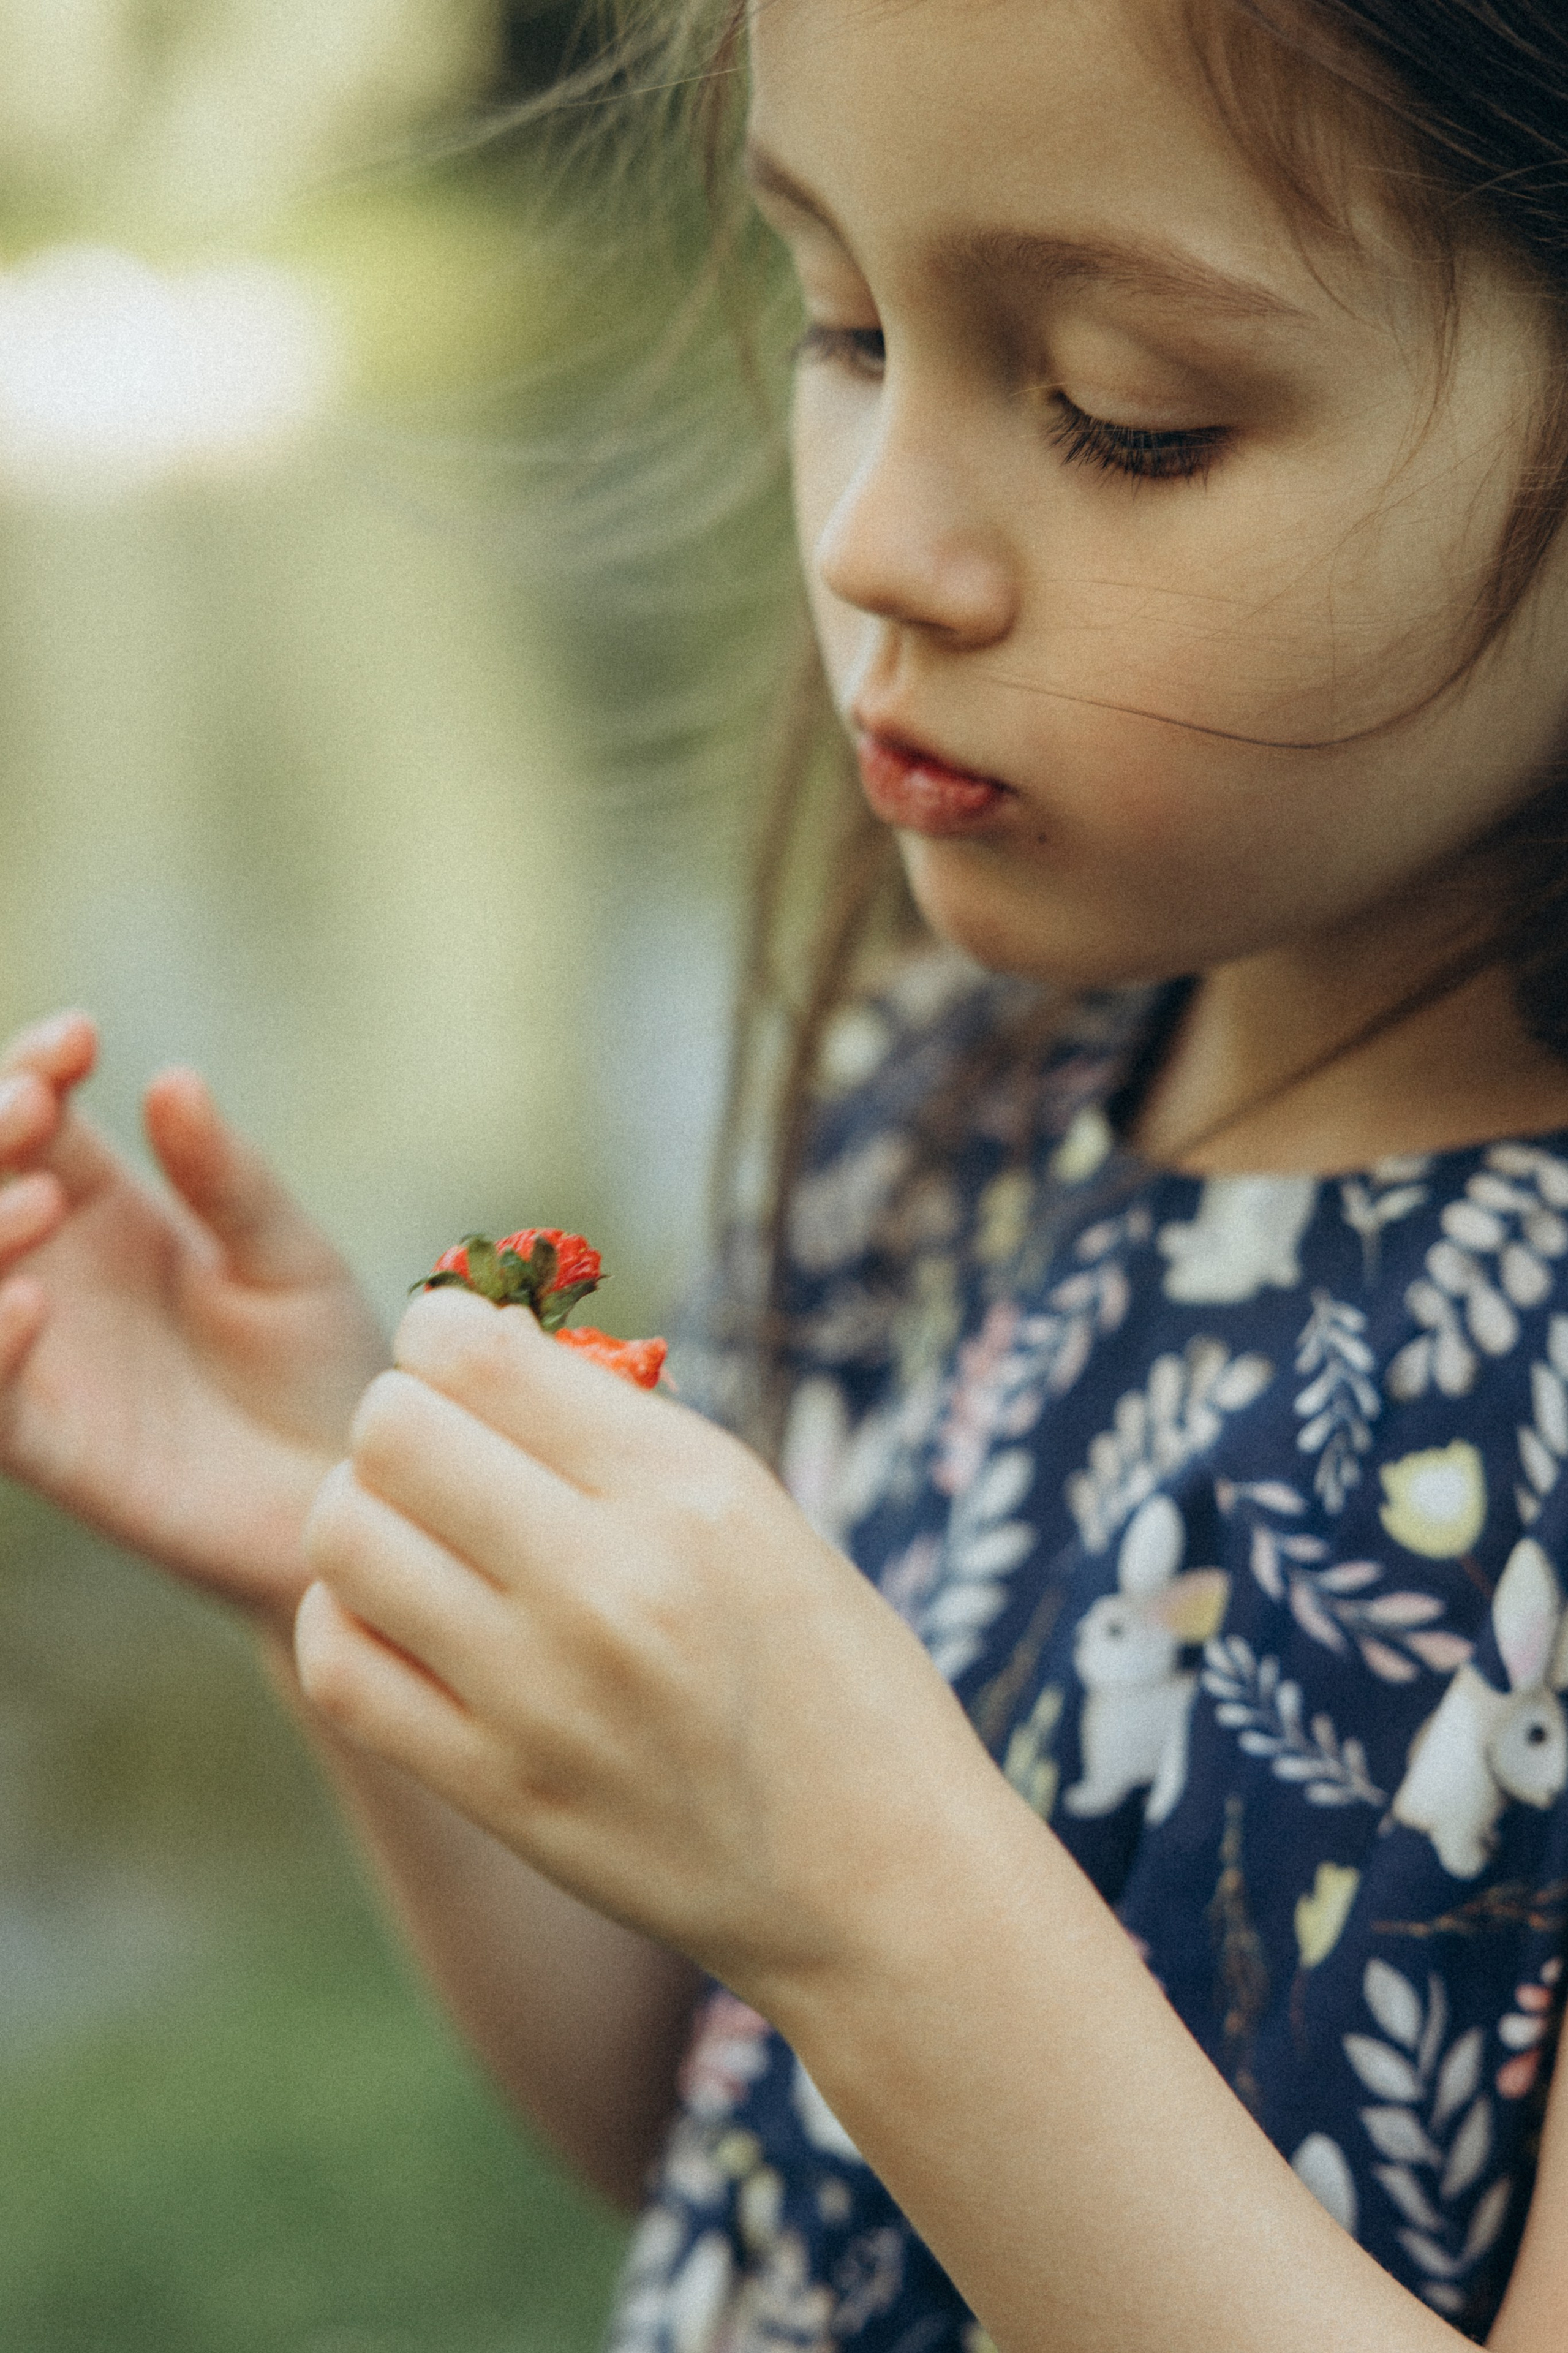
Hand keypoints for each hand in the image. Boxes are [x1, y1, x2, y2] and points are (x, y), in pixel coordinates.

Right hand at [0, 1012, 386, 1627]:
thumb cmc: (325, 1363)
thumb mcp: (288, 1257)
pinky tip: (31, 1306)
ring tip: (42, 1201)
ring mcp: (41, 1354)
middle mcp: (53, 1270)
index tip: (79, 1042)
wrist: (359, 1484)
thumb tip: (172, 1079)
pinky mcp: (51, 1444)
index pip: (32, 1113)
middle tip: (40, 1106)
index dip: (34, 1066)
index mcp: (104, 1206)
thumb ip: (229, 1179)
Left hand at [296, 1286, 985, 2003]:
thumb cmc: (833, 1672)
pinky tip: (400, 1613)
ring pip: (343, 1537)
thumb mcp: (760, 1511)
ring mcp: (541, 1699)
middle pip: (390, 1433)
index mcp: (689, 1492)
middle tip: (437, 1443)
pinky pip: (340, 1665)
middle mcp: (607, 1585)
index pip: (478, 1352)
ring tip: (417, 1529)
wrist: (880, 1881)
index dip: (439, 1329)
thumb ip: (620, 1432)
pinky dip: (347, 1615)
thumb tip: (473, 1352)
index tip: (460, 1353)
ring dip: (362, 1510)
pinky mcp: (495, 1791)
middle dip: (397, 1415)